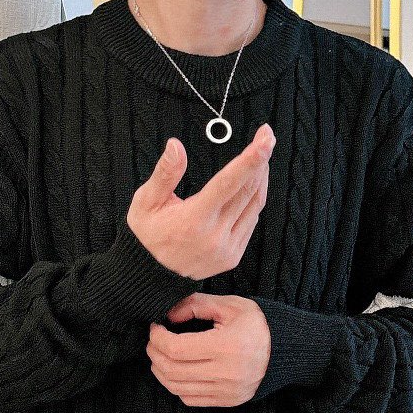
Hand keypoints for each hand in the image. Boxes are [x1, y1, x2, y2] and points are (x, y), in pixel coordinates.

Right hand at [127, 126, 274, 280]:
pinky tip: (251, 186)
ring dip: (261, 178)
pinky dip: (254, 200)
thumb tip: (176, 145)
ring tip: (261, 157)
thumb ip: (165, 173)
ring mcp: (227, 248)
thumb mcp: (146, 202)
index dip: (250, 159)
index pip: (228, 183)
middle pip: (247, 190)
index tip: (266, 139)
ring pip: (254, 205)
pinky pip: (251, 222)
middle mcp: (215, 236)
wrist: (151, 275)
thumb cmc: (147, 234)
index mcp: (194, 220)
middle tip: (266, 137)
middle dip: (260, 160)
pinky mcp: (232, 256)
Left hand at [146, 294, 271, 407]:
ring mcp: (227, 391)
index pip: (177, 348)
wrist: (285, 350)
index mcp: (227, 346)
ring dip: (161, 371)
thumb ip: (195, 305)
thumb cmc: (256, 324)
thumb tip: (167, 316)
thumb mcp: (229, 305)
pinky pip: (190, 399)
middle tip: (154, 340)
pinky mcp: (227, 401)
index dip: (158, 338)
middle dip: (155, 353)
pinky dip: (176, 385)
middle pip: (172, 370)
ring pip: (177, 388)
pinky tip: (176, 370)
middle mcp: (226, 373)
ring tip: (160, 355)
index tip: (155, 327)